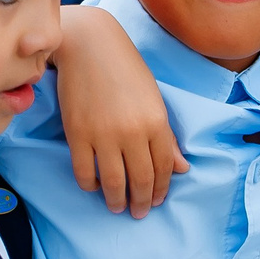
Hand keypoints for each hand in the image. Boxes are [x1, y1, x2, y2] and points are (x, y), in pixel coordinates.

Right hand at [56, 7, 186, 217]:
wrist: (90, 45)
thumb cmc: (126, 69)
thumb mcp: (154, 100)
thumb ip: (166, 136)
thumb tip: (182, 168)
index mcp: (156, 122)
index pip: (163, 168)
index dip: (160, 189)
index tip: (156, 201)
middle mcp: (133, 132)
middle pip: (140, 180)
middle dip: (141, 202)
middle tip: (138, 213)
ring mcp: (104, 135)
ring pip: (113, 182)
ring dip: (115, 200)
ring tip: (116, 206)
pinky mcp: (78, 134)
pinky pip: (84, 172)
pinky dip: (89, 185)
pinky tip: (94, 186)